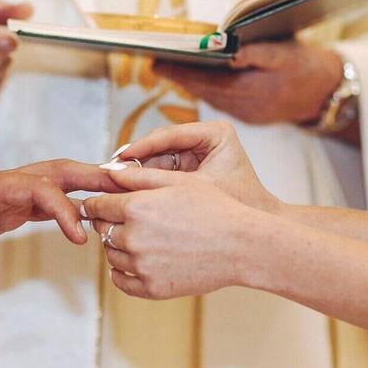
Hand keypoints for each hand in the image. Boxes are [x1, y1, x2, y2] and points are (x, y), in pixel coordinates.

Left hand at [0, 160, 118, 273]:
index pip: (39, 188)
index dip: (63, 209)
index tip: (79, 236)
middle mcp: (6, 183)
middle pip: (58, 171)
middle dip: (92, 176)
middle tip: (128, 187)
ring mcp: (11, 192)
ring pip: (58, 180)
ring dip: (89, 185)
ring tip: (123, 195)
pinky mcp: (12, 205)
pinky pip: (50, 198)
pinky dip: (74, 203)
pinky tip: (94, 213)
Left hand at [82, 169, 264, 298]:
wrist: (242, 246)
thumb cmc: (215, 208)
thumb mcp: (178, 182)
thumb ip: (138, 176)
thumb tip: (107, 172)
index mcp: (137, 207)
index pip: (97, 206)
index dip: (97, 204)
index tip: (100, 205)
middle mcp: (134, 237)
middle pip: (102, 230)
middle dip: (108, 223)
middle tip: (125, 220)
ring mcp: (142, 265)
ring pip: (111, 255)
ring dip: (117, 246)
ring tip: (139, 239)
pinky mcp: (152, 288)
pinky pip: (121, 281)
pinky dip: (122, 272)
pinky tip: (136, 262)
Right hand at [110, 121, 280, 213]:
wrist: (258, 235)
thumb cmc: (235, 210)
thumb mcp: (192, 192)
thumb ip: (155, 180)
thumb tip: (115, 172)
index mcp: (215, 132)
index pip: (170, 135)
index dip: (141, 147)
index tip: (118, 158)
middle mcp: (205, 138)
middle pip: (161, 145)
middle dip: (136, 161)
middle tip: (109, 172)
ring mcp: (198, 153)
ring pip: (158, 159)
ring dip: (137, 173)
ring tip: (113, 184)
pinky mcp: (191, 169)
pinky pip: (162, 172)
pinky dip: (147, 184)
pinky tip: (128, 194)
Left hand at [153, 40, 341, 124]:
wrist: (327, 93)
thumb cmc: (307, 66)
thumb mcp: (286, 51)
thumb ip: (256, 52)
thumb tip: (228, 50)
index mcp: (256, 91)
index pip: (209, 82)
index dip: (182, 72)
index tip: (157, 61)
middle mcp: (248, 107)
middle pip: (205, 92)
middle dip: (180, 77)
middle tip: (157, 63)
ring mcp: (248, 115)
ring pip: (211, 99)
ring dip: (191, 84)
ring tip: (170, 68)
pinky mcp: (250, 117)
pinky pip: (222, 103)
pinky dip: (207, 90)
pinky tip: (197, 78)